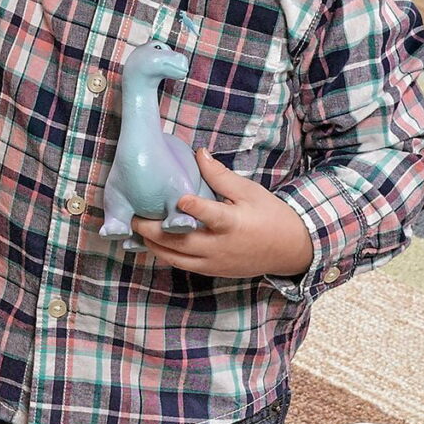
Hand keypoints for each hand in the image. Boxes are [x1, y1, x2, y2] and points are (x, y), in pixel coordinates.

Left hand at [130, 152, 315, 281]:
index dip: (193, 207)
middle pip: (181, 241)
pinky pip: (181, 265)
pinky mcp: (211, 271)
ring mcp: (215, 262)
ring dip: (152, 244)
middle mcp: (221, 246)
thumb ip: (220, 176)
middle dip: (153, 230)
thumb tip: (198, 152)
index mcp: (234, 224)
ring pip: (175, 257)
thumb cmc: (270, 215)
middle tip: (132, 216)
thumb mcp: (249, 192)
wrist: (291, 249)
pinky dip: (163, 254)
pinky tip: (149, 243)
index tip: (177, 198)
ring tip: (134, 230)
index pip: (210, 215)